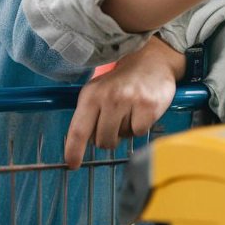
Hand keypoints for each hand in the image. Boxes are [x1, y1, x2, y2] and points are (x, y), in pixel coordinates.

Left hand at [64, 37, 184, 166]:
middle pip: (101, 141)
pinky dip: (141, 126)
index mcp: (92, 94)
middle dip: (108, 137)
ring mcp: (130, 101)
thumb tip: (78, 146)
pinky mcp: (149, 106)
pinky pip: (139, 133)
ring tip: (130, 110)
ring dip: (125, 130)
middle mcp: (109, 97)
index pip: (79, 130)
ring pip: (121, 138)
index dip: (74, 151)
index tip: (73, 164)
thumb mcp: (98, 91)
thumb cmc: (121, 81)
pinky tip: (142, 110)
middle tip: (115, 119)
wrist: (151, 60)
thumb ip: (87, 116)